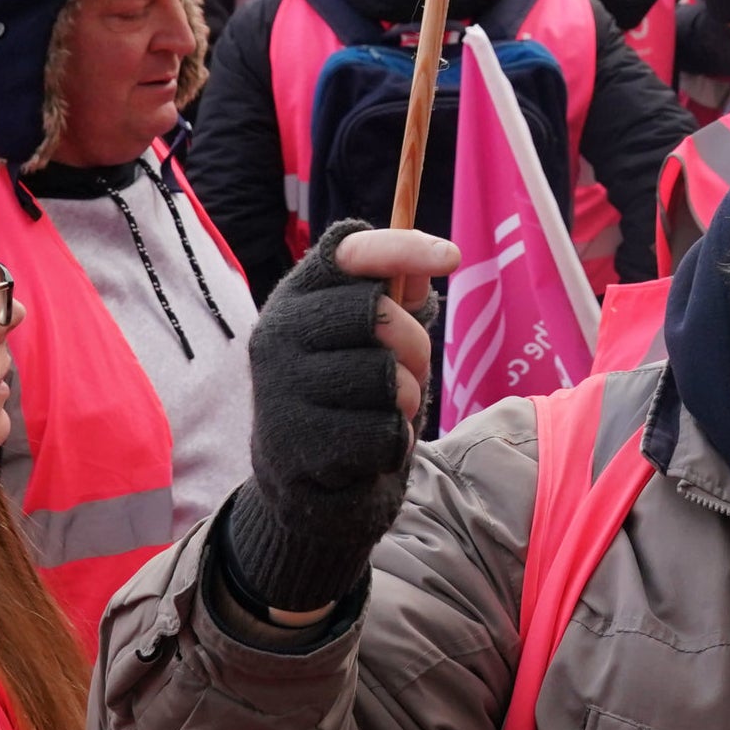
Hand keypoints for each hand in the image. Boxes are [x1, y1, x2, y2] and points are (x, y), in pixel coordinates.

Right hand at [226, 222, 454, 616]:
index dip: (403, 247)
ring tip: (387, 410)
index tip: (452, 256)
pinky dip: (395, 443)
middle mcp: (276, 335)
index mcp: (296, 296)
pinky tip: (373, 446)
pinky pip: (382, 433)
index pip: (348, 252)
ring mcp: (280, 391)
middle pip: (375, 315)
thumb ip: (400, 294)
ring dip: (406, 400)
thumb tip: (430, 259)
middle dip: (413, 344)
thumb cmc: (351, 391)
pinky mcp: (295, 447)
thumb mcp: (374, 336)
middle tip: (411, 367)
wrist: (306, 482)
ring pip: (384, 378)